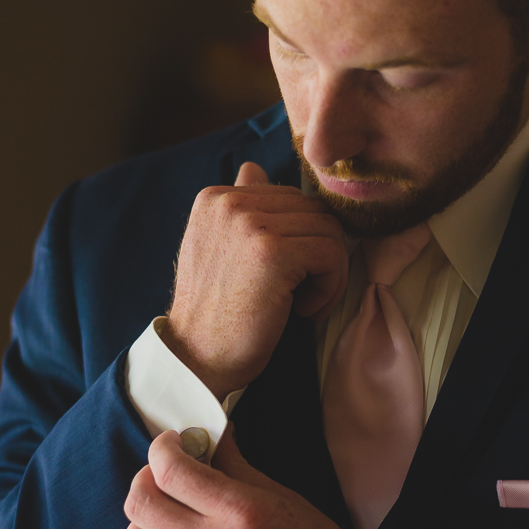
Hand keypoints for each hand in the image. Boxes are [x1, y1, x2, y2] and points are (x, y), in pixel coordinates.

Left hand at [123, 427, 369, 528]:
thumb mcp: (287, 499)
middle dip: (145, 478)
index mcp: (242, 512)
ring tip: (171, 510)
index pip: (171, 472)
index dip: (162, 448)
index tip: (173, 444)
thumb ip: (239, 466)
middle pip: (140, 504)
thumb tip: (210, 437)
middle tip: (165, 474)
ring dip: (147, 516)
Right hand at [162, 161, 347, 401]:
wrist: (198, 359)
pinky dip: (330, 287)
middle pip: (314, 211)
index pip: (290, 198)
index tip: (285, 278)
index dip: (300, 241)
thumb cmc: (217, 313)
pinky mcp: (273, 252)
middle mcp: (229, 201)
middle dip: (319, 255)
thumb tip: (254, 169)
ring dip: (328, 274)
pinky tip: (304, 310)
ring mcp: (250, 224)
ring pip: (328, 230)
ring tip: (302, 303)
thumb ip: (241, 207)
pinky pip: (331, 254)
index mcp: (215, 197)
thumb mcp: (220, 248)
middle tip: (300, 295)